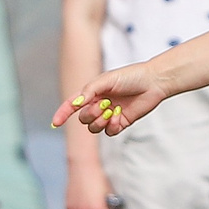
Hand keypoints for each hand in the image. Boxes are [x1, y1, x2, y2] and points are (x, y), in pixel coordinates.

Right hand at [52, 64, 169, 136]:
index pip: (72, 105)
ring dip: (100, 122)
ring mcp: (109, 115)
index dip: (62, 114)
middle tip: (105, 104)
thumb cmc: (130, 76)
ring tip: (112, 111)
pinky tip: (119, 115)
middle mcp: (99, 104)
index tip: (55, 123)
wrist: (153, 82)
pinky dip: (112, 126)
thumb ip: (89, 91)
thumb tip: (75, 104)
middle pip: (83, 119)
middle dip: (91, 114)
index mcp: (92, 93)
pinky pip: (109, 132)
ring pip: (94, 128)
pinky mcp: (121, 122)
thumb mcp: (106, 80)